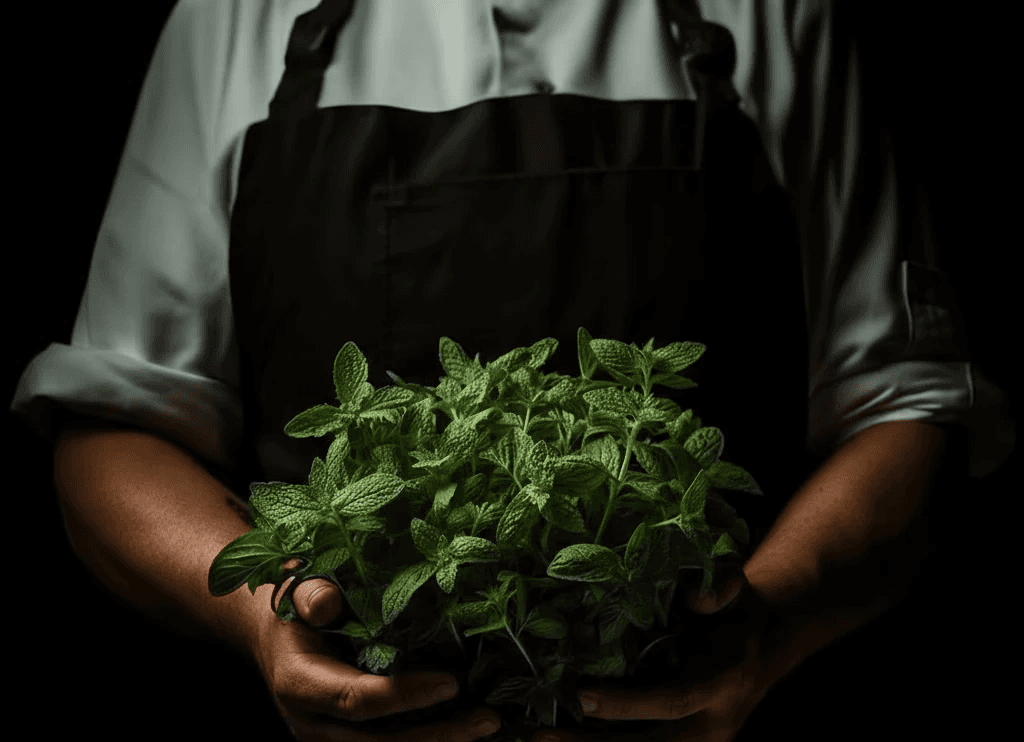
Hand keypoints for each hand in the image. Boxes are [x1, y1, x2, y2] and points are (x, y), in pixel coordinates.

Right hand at [249, 558, 503, 740]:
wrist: (277, 638)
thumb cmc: (295, 608)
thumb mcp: (296, 591)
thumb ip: (310, 594)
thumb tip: (326, 602)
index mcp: (301, 686)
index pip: (357, 700)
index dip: (404, 695)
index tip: (450, 683)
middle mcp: (317, 725)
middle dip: (438, 737)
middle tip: (488, 720)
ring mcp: (336, 739)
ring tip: (491, 729)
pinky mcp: (357, 741)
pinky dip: (438, 740)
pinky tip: (476, 734)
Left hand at [533, 572, 773, 741]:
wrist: (766, 645)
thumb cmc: (741, 611)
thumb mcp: (740, 589)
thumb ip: (724, 587)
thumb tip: (697, 598)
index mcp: (723, 683)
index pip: (672, 701)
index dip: (626, 704)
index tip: (580, 697)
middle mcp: (712, 724)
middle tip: (540, 738)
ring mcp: (699, 741)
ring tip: (536, 741)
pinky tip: (559, 739)